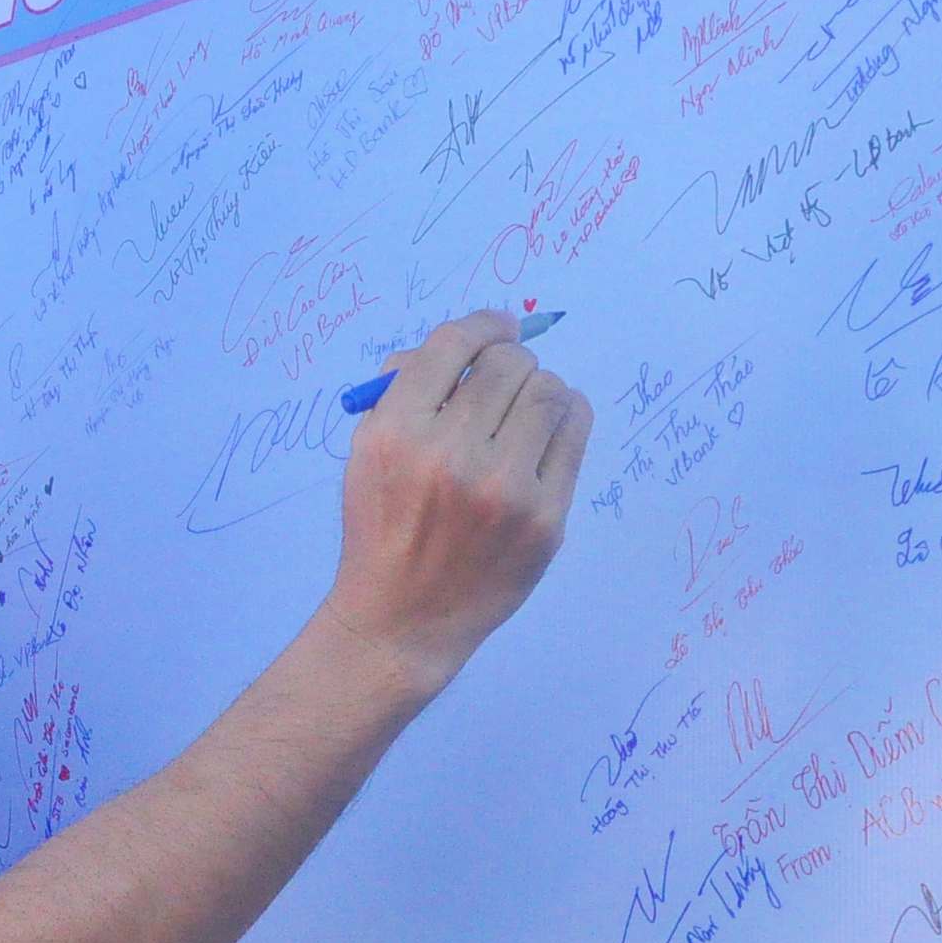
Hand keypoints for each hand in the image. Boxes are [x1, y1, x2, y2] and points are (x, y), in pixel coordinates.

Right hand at [325, 309, 591, 689]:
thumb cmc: (382, 526)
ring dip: (538, 389)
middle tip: (503, 379)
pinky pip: (575, 431)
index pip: (452, 345)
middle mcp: (450, 455)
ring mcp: (504, 489)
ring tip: (522, 412)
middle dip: (508, 361)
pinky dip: (565, 417)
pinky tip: (546, 431)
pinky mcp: (546, 517)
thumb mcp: (366, 454)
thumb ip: (403, 391)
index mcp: (396, 434)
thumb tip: (465, 344)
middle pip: (509, 363)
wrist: (402, 618)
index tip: (495, 328)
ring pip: (550, 391)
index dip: (481, 325)